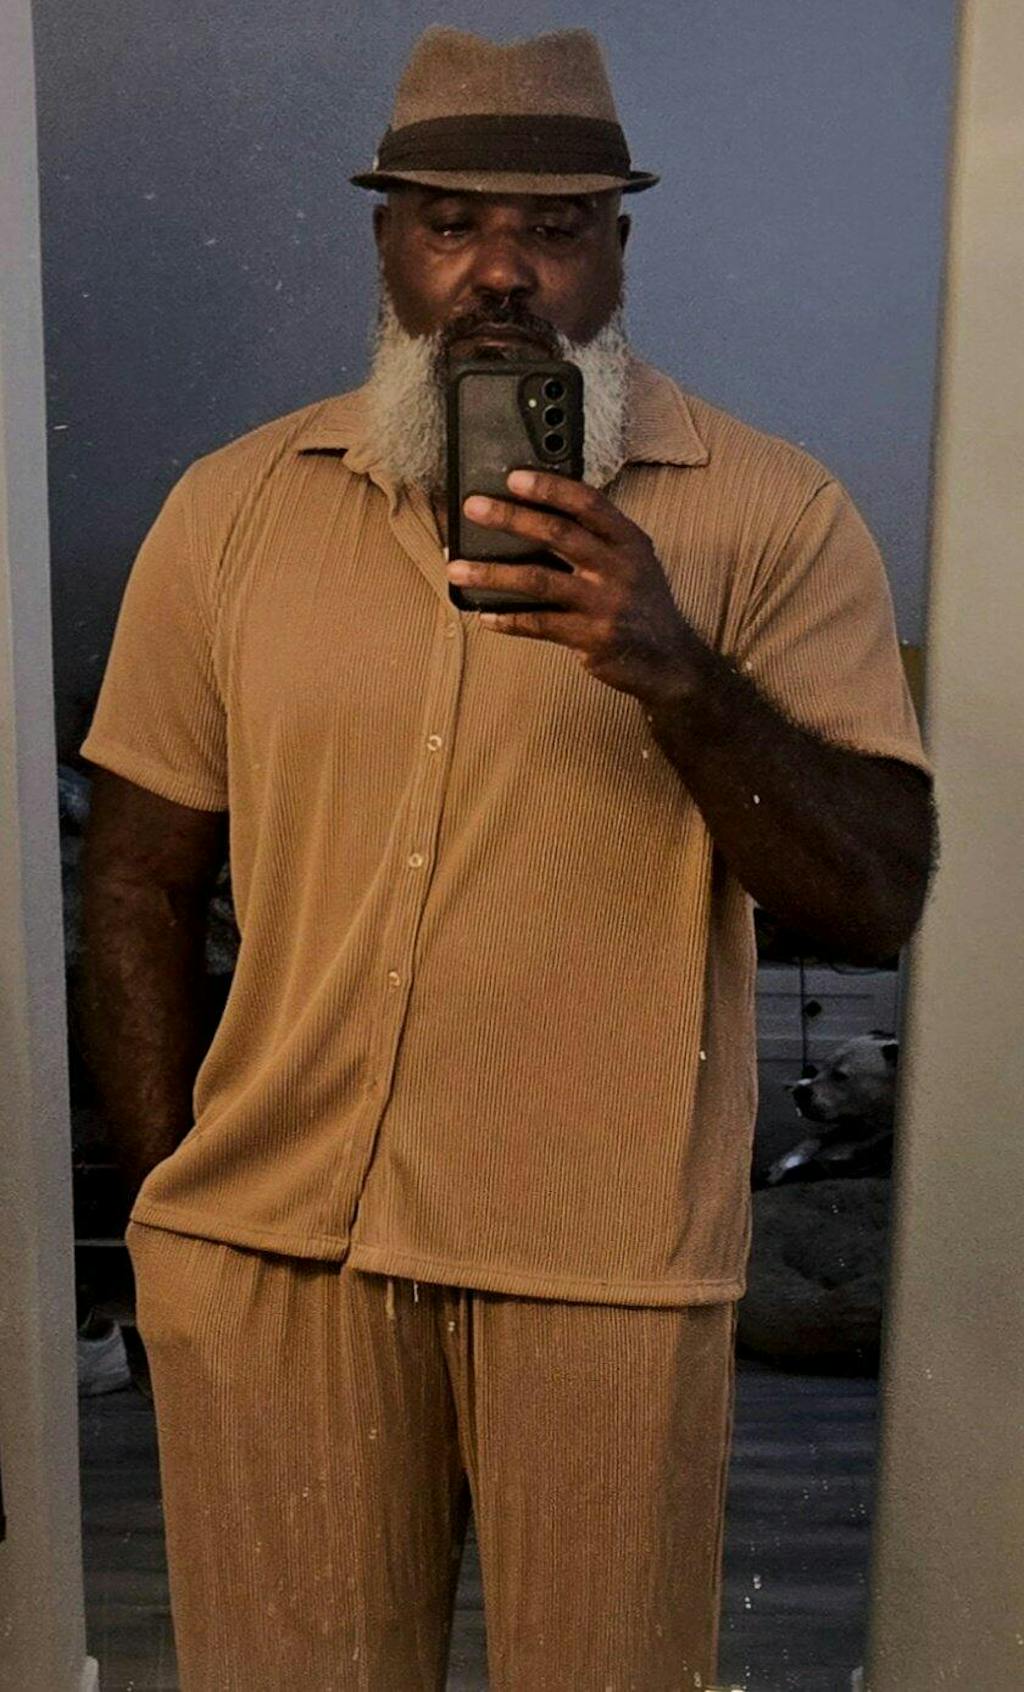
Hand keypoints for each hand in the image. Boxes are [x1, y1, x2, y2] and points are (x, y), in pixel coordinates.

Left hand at [446, 469, 705, 702]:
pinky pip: (539, 625)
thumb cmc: (641, 605)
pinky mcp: (592, 638)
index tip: (513, 478)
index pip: (587, 502)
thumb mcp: (634, 563)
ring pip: (538, 581)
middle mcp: (619, 567)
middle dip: (510, 518)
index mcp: (629, 540)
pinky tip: (484, 616)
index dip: (550, 488)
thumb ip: (597, 541)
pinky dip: (508, 619)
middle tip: (473, 508)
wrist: (671, 661)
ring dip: (492, 574)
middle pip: (557, 534)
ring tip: (456, 569)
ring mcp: (605, 603)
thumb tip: (535, 519)